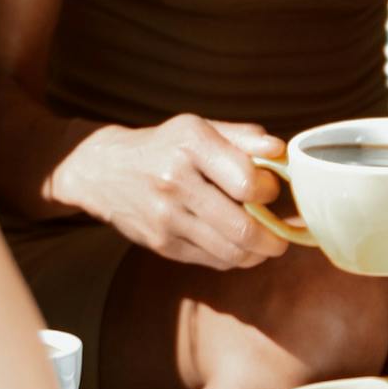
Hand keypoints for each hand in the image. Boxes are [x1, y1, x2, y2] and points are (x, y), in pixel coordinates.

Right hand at [55, 115, 287, 270]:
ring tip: (267, 246)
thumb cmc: (165, 146)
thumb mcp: (199, 128)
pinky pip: (211, 260)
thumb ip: (244, 137)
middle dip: (273, 238)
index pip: (246, 181)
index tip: (271, 192)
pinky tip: (239, 248)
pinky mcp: (161, 243)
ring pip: (229, 251)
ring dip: (257, 254)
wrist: (104, 171)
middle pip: (241, 226)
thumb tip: (281, 149)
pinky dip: (233, 259)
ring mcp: (166, 217)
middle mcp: (175, 181)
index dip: (270, 191)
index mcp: (191, 145)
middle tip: (283, 237)